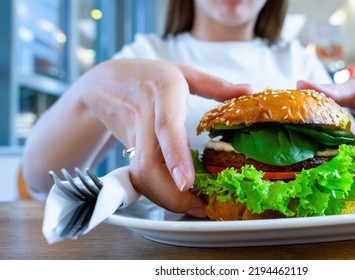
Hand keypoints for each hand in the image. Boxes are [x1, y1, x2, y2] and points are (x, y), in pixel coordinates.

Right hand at [24, 59, 250, 216]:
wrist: (105, 83)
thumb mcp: (183, 72)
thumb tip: (249, 90)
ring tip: (193, 207)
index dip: (175, 156)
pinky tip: (177, 199)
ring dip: (164, 198)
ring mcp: (134, 138)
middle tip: (198, 207)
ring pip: (140, 176)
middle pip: (148, 164)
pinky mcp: (129, 152)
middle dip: (170, 193)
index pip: (166, 127)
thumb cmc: (149, 76)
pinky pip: (140, 177)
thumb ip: (215, 84)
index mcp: (163, 93)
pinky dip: (158, 193)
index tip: (186, 183)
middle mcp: (145, 118)